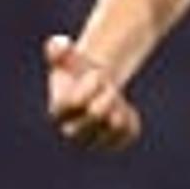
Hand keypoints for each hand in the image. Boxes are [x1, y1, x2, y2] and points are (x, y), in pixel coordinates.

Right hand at [44, 34, 141, 151]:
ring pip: (116, 125)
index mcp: (58, 112)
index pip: (74, 102)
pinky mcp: (112, 144)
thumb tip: (58, 44)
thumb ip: (58, 50)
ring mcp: (92, 141)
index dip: (90, 85)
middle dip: (107, 94)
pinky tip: (122, 109)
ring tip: (114, 99)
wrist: (94, 86)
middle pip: (97, 114)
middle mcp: (72, 132)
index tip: (98, 75)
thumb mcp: (67, 58)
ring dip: (119, 106)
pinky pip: (129, 134)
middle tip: (109, 87)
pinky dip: (131, 117)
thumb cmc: (77, 71)